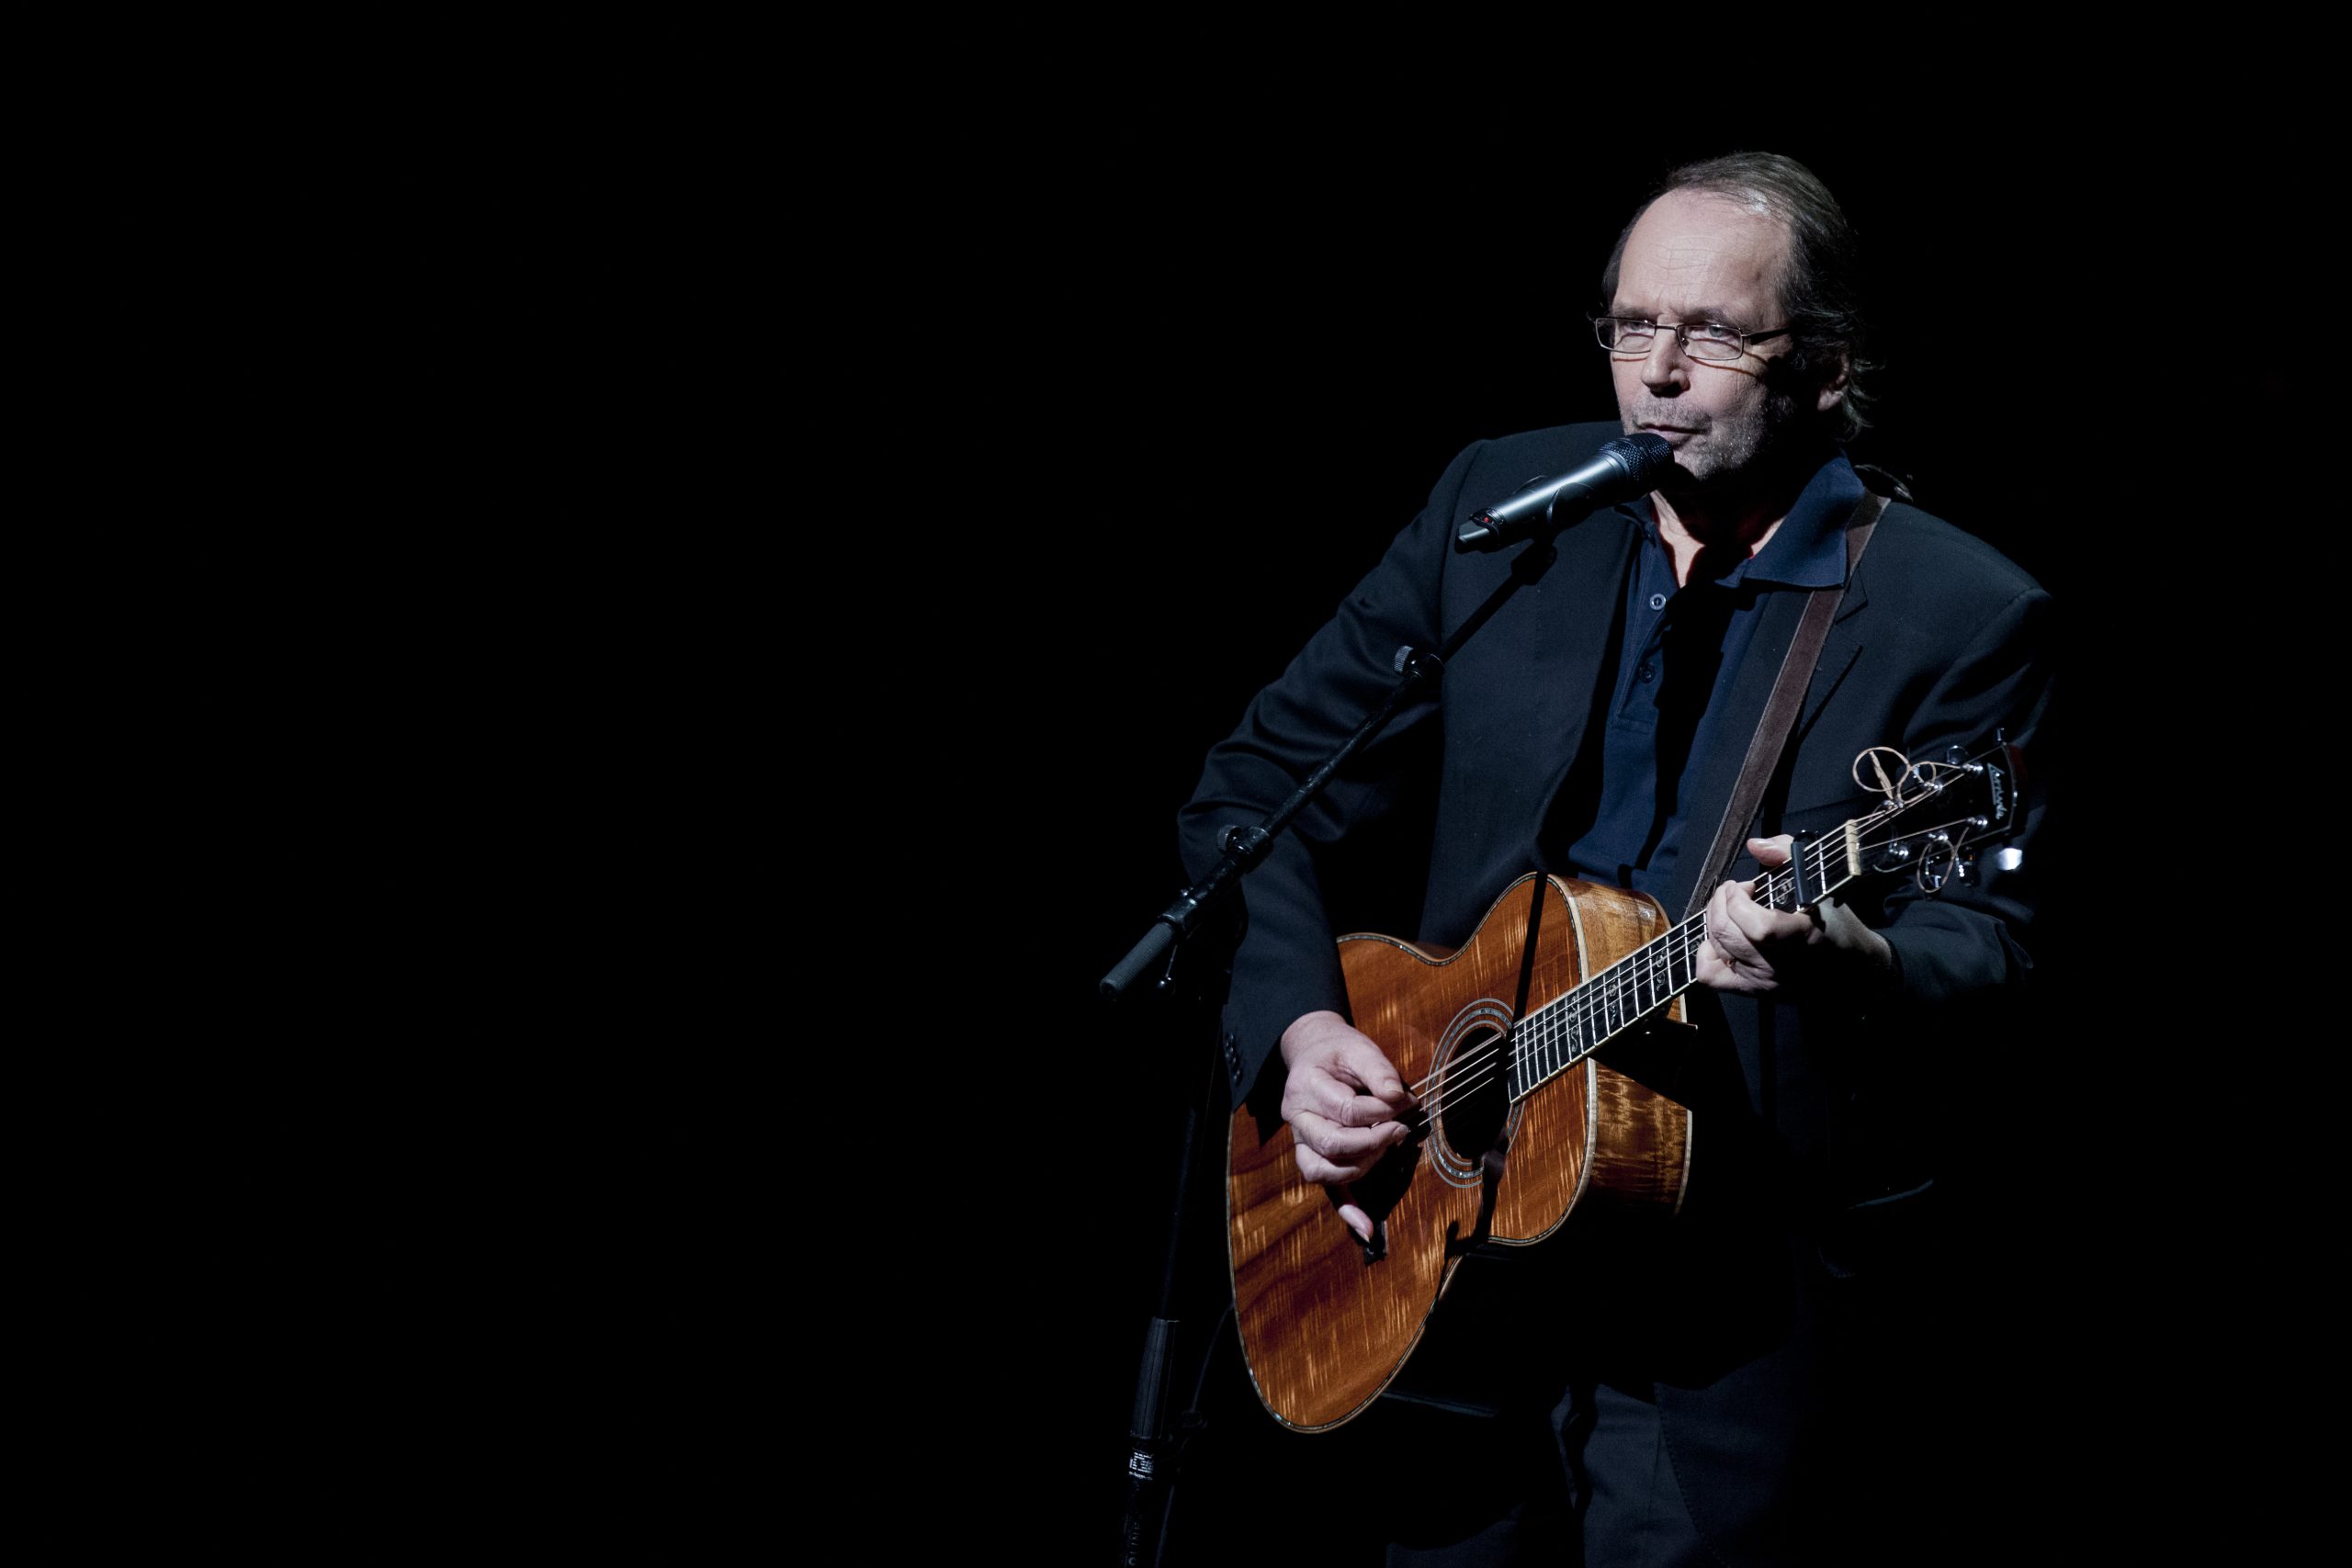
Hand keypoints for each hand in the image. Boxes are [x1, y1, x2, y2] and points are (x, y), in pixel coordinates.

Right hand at [1278, 1011, 1415, 1241]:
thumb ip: (1378, 1070)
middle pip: (1331, 1144)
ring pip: (1322, 1170)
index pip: (1344, 1109)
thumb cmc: (1339, 1053)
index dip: (1381, 1111)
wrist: (1314, 1054)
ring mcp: (1301, 1142)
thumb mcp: (1359, 1048)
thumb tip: (1397, 1097)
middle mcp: (1296, 1118)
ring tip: (1386, 1149)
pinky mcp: (1313, 1157)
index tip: (1406, 1102)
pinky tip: (1367, 1228)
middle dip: (1372, 1142)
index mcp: (1304, 1086)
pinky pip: (1325, 1189)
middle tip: (1400, 1130)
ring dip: (1361, 1166)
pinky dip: (1346, 1210)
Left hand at [1696, 836, 1892, 996]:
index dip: (1738, 899)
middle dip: (1720, 903)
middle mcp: (1779, 963)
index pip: (1757, 925)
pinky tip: (1721, 940)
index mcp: (1801, 936)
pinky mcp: (1754, 991)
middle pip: (1727, 933)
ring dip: (1715, 921)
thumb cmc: (1836, 925)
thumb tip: (1754, 845)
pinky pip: (1712, 977)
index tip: (1747, 886)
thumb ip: (1788, 854)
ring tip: (1729, 911)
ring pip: (1717, 949)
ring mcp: (1763, 980)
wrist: (1853, 970)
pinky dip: (1707, 954)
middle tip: (1733, 893)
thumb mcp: (1822, 883)